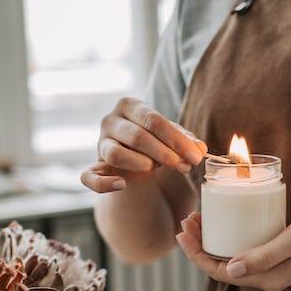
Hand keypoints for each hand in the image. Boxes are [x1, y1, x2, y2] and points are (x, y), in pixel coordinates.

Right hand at [81, 97, 207, 192]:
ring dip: (142, 164)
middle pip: (138, 137)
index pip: (154, 120)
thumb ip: (185, 140)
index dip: (177, 140)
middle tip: (185, 167)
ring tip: (157, 168)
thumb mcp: (171, 136)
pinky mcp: (91, 167)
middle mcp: (110, 120)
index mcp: (130, 105)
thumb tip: (200, 149)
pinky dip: (104, 184)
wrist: (133, 158)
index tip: (196, 157)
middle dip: (166, 154)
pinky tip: (122, 185)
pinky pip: (89, 177)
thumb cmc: (155, 140)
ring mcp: (99, 144)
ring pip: (116, 154)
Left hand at [176, 209, 290, 290]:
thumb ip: (265, 255)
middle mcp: (266, 278)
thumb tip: (230, 270)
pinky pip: (244, 252)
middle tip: (188, 219)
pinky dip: (229, 238)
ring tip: (199, 219)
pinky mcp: (276, 259)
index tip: (185, 230)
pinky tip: (224, 223)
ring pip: (231, 259)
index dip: (197, 253)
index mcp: (268, 278)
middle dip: (200, 245)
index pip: (220, 271)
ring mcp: (271, 270)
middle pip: (221, 266)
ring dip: (212, 241)